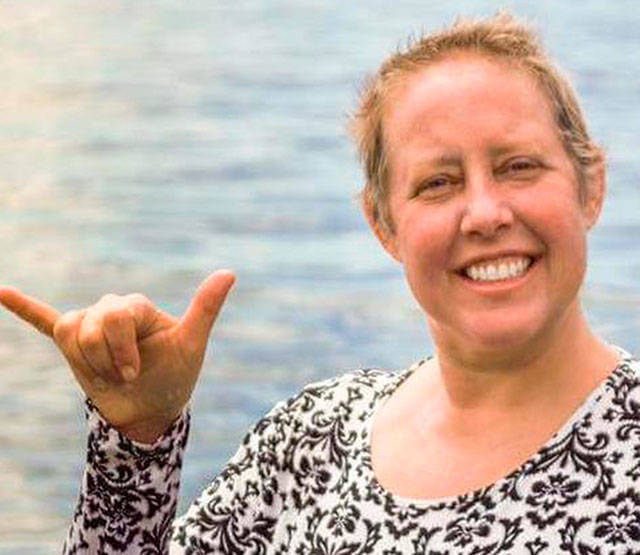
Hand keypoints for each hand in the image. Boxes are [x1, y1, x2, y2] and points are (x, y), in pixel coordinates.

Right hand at [0, 270, 234, 442]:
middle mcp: (112, 308)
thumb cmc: (174, 377)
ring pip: (70, 332)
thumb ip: (205, 308)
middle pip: (90, 325)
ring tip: (108, 374)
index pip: (115, 316)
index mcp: (137, 307)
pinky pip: (45, 321)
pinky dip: (24, 308)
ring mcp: (91, 325)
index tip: (136, 372)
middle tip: (124, 376)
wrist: (149, 410)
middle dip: (105, 359)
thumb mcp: (191, 344)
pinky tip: (1, 292)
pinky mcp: (73, 343)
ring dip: (87, 364)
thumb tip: (229, 272)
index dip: (122, 351)